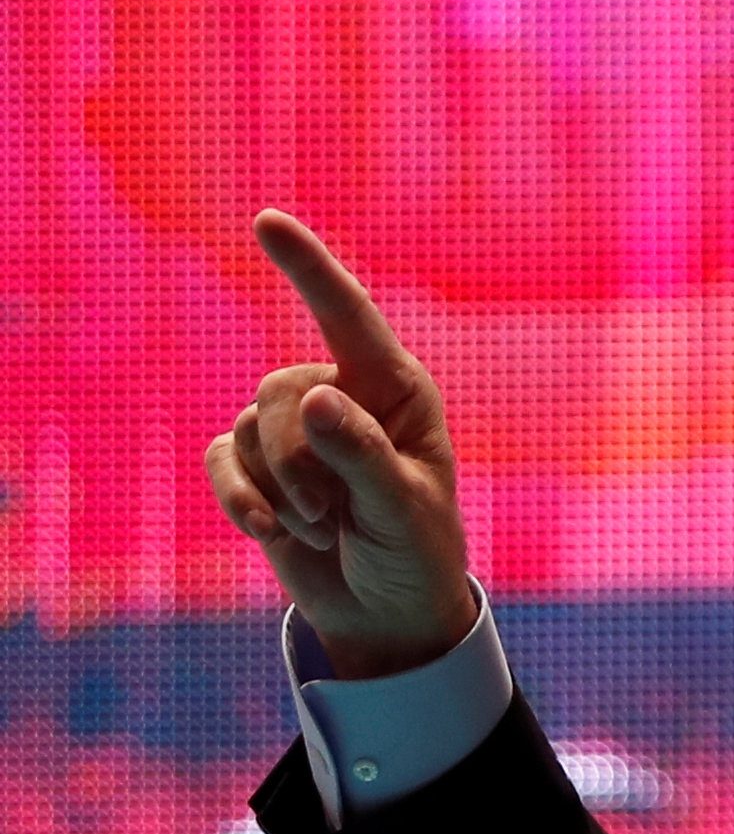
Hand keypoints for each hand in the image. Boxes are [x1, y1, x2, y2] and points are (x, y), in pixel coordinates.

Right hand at [206, 209, 476, 679]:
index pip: (348, 317)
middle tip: (335, 516)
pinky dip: (242, 503)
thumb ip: (363, 456)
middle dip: (300, 463)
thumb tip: (318, 397)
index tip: (267, 220)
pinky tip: (272, 535)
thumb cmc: (414, 553)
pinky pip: (220, 462)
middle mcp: (340, 394)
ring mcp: (292, 429)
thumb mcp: (403, 510)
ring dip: (282, 492)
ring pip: (248, 428)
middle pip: (280, 393)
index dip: (307, 268)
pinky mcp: (253, 465)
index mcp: (395, 390)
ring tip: (326, 528)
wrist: (387, 613)